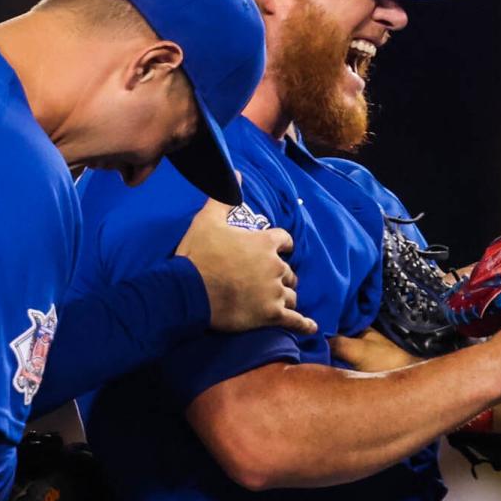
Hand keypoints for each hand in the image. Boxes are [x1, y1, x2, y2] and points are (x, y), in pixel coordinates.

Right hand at [177, 200, 314, 335]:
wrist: (189, 290)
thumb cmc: (199, 254)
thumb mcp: (208, 220)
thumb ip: (225, 197)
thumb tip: (236, 172)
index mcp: (265, 243)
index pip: (285, 240)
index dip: (282, 245)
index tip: (280, 249)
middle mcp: (275, 267)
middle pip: (289, 271)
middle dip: (282, 275)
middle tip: (269, 279)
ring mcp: (275, 292)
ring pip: (291, 295)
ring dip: (286, 296)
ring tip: (278, 300)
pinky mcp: (271, 315)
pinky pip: (295, 321)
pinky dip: (304, 325)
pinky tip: (311, 328)